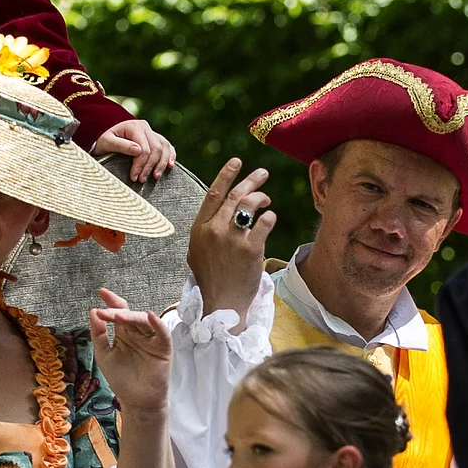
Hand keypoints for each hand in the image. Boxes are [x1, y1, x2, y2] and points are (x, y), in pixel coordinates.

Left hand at [88, 288, 173, 408]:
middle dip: (117, 311)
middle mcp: (138, 333)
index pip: (119, 312)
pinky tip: (149, 317)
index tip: (101, 292)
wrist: (136, 401)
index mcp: (125, 333)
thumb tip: (93, 312)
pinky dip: (157, 325)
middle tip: (105, 311)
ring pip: (144, 321)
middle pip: (130, 315)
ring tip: (119, 316)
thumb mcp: (104, 355)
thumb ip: (98, 334)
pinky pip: (162, 334)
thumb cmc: (122, 379)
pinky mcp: (163, 349)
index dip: (111, 301)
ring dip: (132, 317)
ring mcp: (151, 340)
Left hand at [93, 119, 176, 182]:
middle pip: (156, 149)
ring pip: (164, 147)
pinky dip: (171, 156)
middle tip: (141, 180)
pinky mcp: (155, 137)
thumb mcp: (106, 142)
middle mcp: (145, 127)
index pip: (144, 149)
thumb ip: (120, 145)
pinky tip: (170, 166)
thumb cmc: (104, 140)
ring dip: (162, 163)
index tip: (134, 177)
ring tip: (155, 177)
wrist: (106, 135)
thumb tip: (138, 151)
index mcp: (134, 126)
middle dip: (150, 166)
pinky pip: (167, 146)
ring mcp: (151, 131)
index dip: (140, 165)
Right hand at [186, 157, 276, 323]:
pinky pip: (265, 222)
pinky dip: (269, 217)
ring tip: (266, 199)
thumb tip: (217, 213)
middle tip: (262, 174)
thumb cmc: (210, 280)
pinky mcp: (250, 249)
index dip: (226, 175)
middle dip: (250, 181)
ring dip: (261, 197)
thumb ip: (206, 231)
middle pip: (235, 196)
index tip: (237, 162)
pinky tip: (270, 218)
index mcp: (199, 229)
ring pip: (249, 204)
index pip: (214, 194)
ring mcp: (232, 239)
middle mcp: (214, 230)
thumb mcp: (197, 252)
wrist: (221, 305)